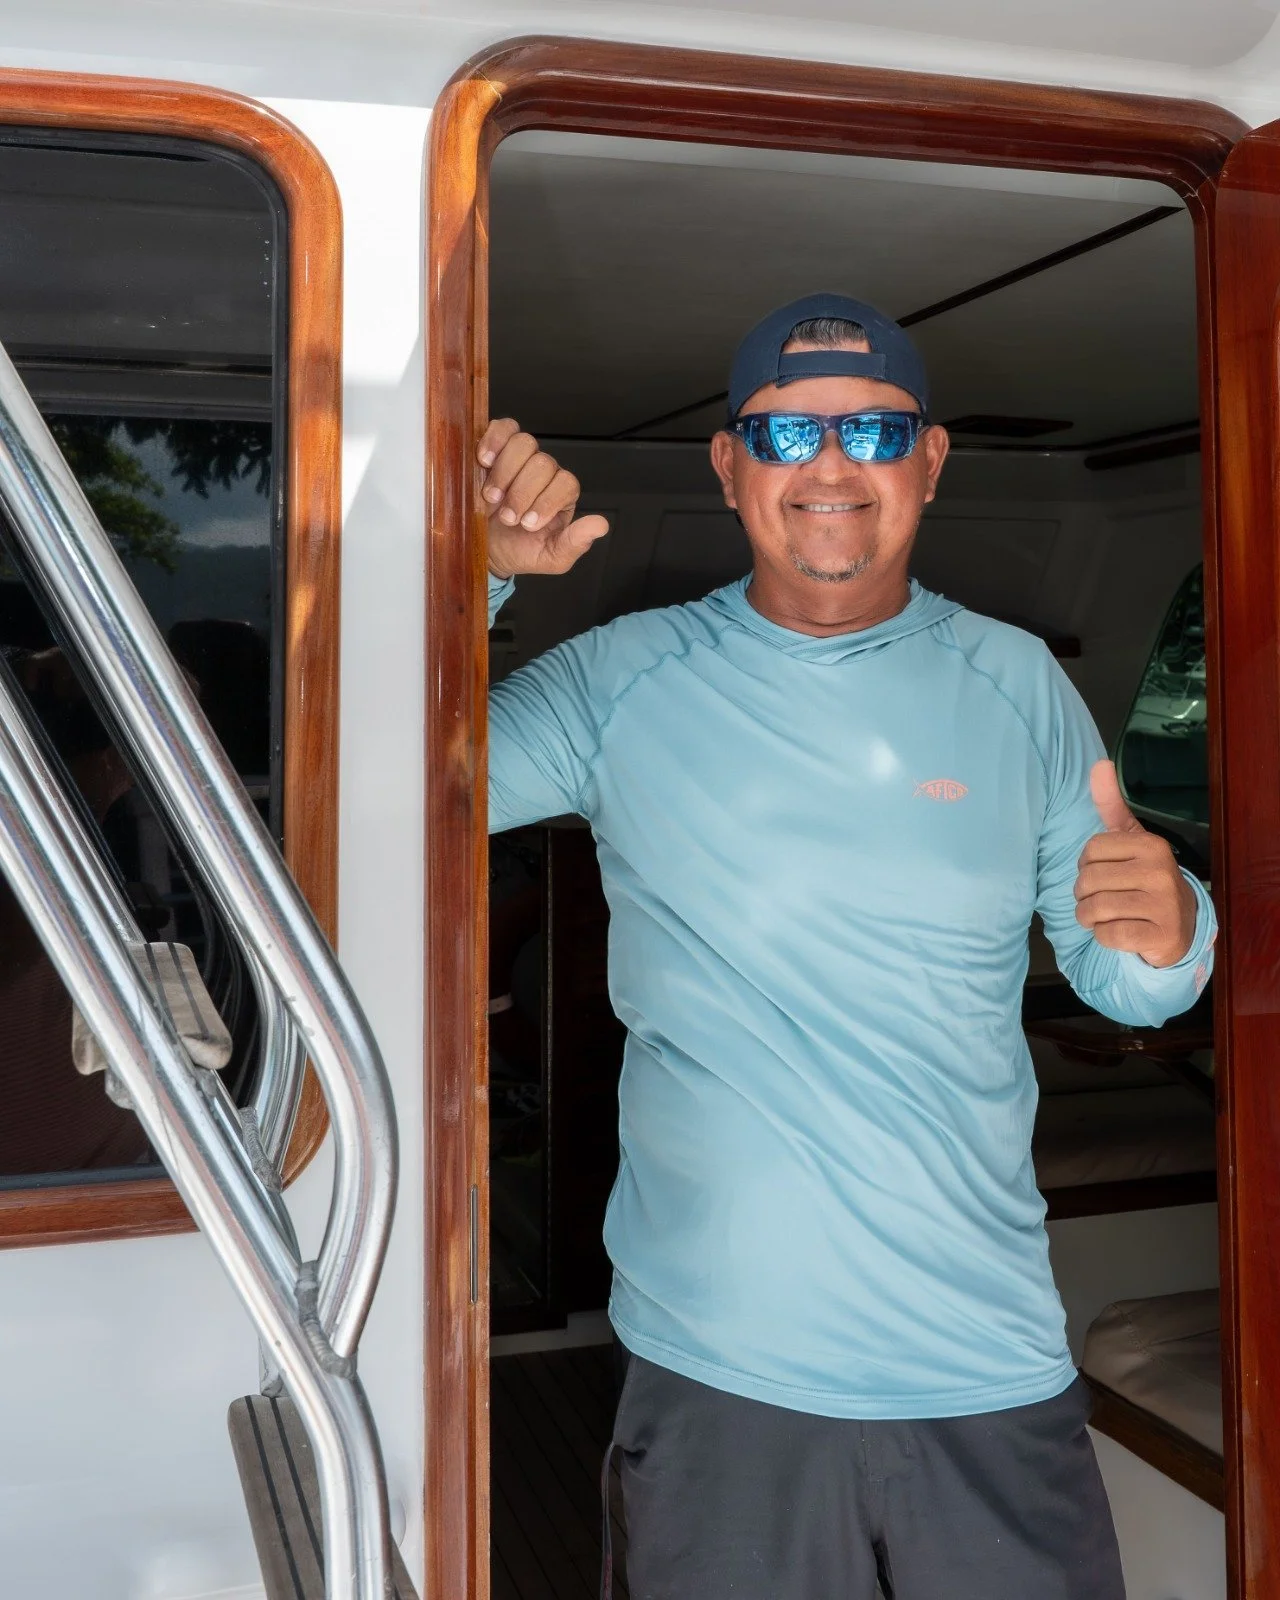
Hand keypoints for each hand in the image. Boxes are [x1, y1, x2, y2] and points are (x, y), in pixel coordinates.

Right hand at [478, 418, 608, 579]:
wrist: (487, 549)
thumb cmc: (521, 551)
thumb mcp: (551, 558)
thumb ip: (576, 542)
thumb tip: (601, 525)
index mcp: (562, 494)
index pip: (566, 483)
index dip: (547, 501)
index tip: (528, 524)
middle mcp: (544, 472)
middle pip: (543, 463)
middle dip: (522, 494)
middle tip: (507, 517)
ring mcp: (521, 458)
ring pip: (524, 443)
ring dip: (505, 472)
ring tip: (492, 497)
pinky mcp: (496, 448)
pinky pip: (502, 428)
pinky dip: (493, 441)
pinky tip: (485, 462)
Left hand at [1074, 760, 1197, 966]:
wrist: (1180, 927)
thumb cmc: (1145, 880)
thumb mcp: (1131, 841)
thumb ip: (1112, 806)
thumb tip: (1099, 764)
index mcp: (1151, 844)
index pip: (1090, 850)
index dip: (1086, 865)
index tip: (1104, 872)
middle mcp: (1161, 870)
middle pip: (1088, 880)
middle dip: (1083, 895)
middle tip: (1100, 899)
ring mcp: (1165, 904)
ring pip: (1095, 909)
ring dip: (1089, 917)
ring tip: (1104, 916)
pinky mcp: (1163, 935)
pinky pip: (1109, 935)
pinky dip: (1103, 937)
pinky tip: (1119, 931)